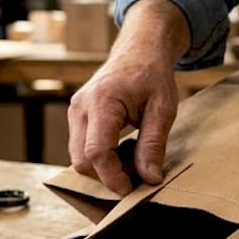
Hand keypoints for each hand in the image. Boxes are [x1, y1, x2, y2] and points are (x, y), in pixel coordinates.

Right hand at [68, 0, 190, 194]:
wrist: (139, 49)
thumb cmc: (152, 74)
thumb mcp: (163, 110)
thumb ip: (153, 145)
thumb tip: (150, 179)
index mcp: (102, 102)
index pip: (97, 152)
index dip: (113, 177)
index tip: (132, 190)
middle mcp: (81, 107)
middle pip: (81, 160)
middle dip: (107, 176)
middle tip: (136, 177)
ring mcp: (75, 111)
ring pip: (78, 157)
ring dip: (103, 169)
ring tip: (132, 163)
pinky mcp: (77, 116)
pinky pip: (81, 147)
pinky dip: (100, 158)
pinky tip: (123, 152)